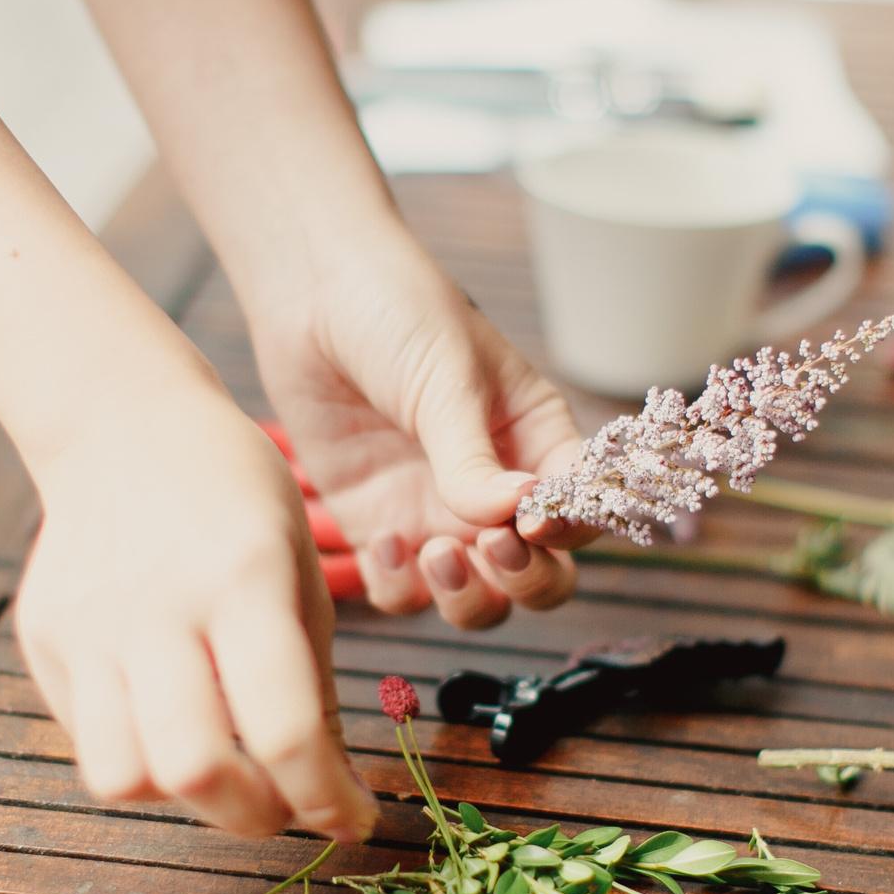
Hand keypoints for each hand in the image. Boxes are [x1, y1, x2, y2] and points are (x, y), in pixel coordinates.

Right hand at [16, 388, 377, 841]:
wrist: (120, 421)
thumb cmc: (233, 490)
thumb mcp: (301, 568)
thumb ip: (313, 683)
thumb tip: (331, 790)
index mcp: (244, 578)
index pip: (284, 728)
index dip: (326, 799)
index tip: (354, 818)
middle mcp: (159, 606)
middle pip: (194, 771)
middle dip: (254, 817)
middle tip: (287, 807)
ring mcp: (89, 627)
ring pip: (122, 778)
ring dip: (184, 803)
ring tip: (226, 775)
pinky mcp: (46, 641)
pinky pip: (90, 743)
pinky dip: (141, 763)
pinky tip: (175, 729)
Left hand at [247, 222, 593, 628]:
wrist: (311, 294)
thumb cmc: (397, 313)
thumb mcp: (448, 379)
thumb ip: (474, 459)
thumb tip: (519, 516)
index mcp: (536, 442)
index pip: (581, 511)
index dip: (570, 529)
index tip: (535, 518)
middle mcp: (495, 490)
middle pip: (542, 576)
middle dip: (527, 580)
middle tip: (492, 546)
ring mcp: (436, 514)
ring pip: (478, 599)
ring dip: (468, 597)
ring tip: (437, 553)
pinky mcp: (378, 527)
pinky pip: (402, 592)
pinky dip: (400, 588)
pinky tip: (384, 544)